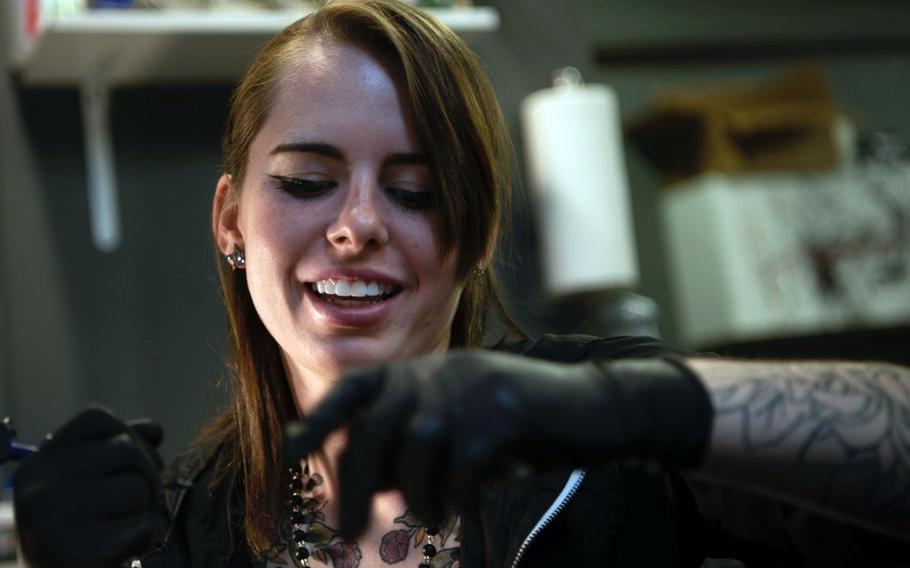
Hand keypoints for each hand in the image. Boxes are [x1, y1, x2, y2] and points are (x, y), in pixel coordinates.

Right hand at [13, 407, 163, 567]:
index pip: (96, 417)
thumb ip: (116, 449)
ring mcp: (54, 520)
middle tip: (132, 504)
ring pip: (138, 488)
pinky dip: (142, 539)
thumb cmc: (80, 531)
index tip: (127, 465)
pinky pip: (142, 526)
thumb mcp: (85, 484)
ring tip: (120, 529)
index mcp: (38, 464)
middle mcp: (39, 487)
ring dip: (143, 511)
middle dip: (145, 475)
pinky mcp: (77, 553)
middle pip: (127, 450)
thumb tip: (155, 430)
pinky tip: (120, 552)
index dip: (127, 435)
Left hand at [284, 350, 711, 537]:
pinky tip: (465, 513)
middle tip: (346, 530)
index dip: (320, 419)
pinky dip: (457, 500)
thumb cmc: (519, 424)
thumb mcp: (461, 419)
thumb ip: (417, 438)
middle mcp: (439, 372)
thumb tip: (371, 481)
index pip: (356, 389)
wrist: (594, 408)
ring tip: (432, 519)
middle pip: (375, 426)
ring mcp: (471, 388)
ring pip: (416, 451)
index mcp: (423, 371)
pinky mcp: (505, 411)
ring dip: (418, 498)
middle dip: (356, 483)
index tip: (289, 451)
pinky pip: (461, 468)